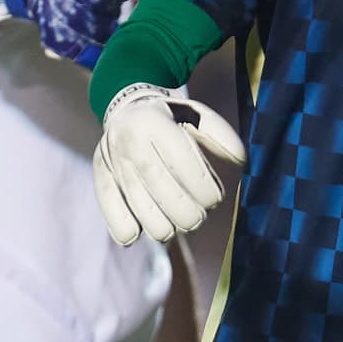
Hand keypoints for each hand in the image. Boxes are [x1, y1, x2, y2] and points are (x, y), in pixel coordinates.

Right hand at [94, 83, 245, 244]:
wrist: (128, 108)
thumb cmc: (174, 119)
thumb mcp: (199, 116)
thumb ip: (222, 136)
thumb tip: (241, 161)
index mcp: (155, 122)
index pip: (181, 161)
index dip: (202, 187)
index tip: (215, 200)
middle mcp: (129, 140)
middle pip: (159, 186)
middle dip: (186, 213)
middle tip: (197, 219)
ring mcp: (112, 158)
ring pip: (138, 205)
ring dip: (163, 226)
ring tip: (175, 225)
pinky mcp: (100, 174)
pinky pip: (110, 208)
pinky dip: (125, 229)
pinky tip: (139, 233)